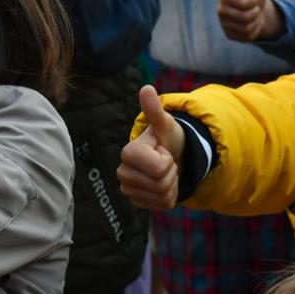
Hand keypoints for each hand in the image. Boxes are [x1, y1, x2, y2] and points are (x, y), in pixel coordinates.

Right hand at [118, 86, 185, 208]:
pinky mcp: (137, 202)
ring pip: (163, 196)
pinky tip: (163, 183)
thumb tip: (146, 88)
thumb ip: (155, 110)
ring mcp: (129, 190)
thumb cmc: (166, 138)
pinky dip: (170, 195)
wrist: (170, 155)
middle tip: (165, 161)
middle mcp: (123, 173)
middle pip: (161, 184)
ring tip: (164, 171)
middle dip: (171, 172)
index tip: (162, 151)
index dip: (168, 160)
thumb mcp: (165, 124)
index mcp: (128, 153)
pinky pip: (163, 205)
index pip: (159, 168)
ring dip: (172, 183)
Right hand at [218, 0, 282, 41]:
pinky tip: (250, 25)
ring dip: (255, 22)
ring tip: (251, 16)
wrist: (254, 12)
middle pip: (246, 17)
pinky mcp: (229, 35)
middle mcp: (221, 11)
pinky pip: (247, 37)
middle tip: (253, 8)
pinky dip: (253, 32)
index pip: (245, 2)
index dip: (253, 1)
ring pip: (247, 28)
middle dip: (255, 13)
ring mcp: (224, 24)